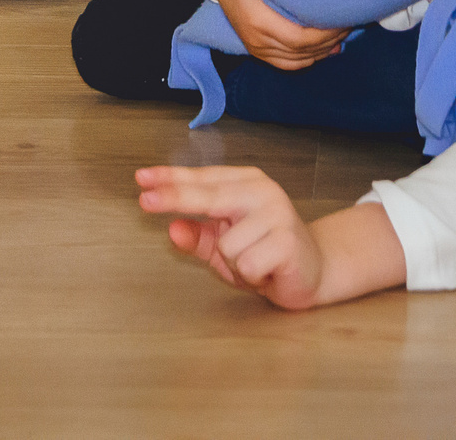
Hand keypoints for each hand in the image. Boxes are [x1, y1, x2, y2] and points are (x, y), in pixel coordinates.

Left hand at [136, 165, 329, 309]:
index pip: (201, 179)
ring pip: (225, 245)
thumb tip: (172, 230)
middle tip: (144, 202)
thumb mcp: (223, 247)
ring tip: (255, 262)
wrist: (314, 271)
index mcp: (245, 183)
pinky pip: (246, 264)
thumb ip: (198, 237)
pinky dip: (251, 276)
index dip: (170, 180)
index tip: (141, 179)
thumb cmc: (264, 255)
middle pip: (208, 195)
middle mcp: (262, 191)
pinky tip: (269, 271)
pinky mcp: (287, 240)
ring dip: (234, 264)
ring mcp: (277, 213)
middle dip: (175, 199)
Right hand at [204, 0, 347, 70]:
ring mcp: (253, 46)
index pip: (300, 38)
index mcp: (258, 19)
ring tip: (341, 37)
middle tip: (350, 24)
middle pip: (301, 51)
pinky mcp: (254, 49)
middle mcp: (255, 38)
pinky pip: (285, 64)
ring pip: (295, 61)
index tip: (344, 19)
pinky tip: (323, 50)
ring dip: (322, 52)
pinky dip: (307, 60)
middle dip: (330, 41)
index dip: (326, 34)